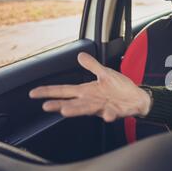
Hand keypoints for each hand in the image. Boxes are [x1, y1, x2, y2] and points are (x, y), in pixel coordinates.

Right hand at [29, 52, 151, 121]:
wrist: (138, 98)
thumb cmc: (120, 88)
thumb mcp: (105, 73)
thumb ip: (92, 66)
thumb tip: (80, 55)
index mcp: (87, 91)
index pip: (64, 91)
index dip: (49, 91)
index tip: (33, 93)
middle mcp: (91, 101)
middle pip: (72, 103)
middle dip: (59, 104)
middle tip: (47, 106)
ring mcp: (102, 107)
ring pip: (87, 110)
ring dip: (76, 111)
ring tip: (65, 111)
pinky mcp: (114, 112)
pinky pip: (110, 114)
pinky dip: (108, 116)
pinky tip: (107, 116)